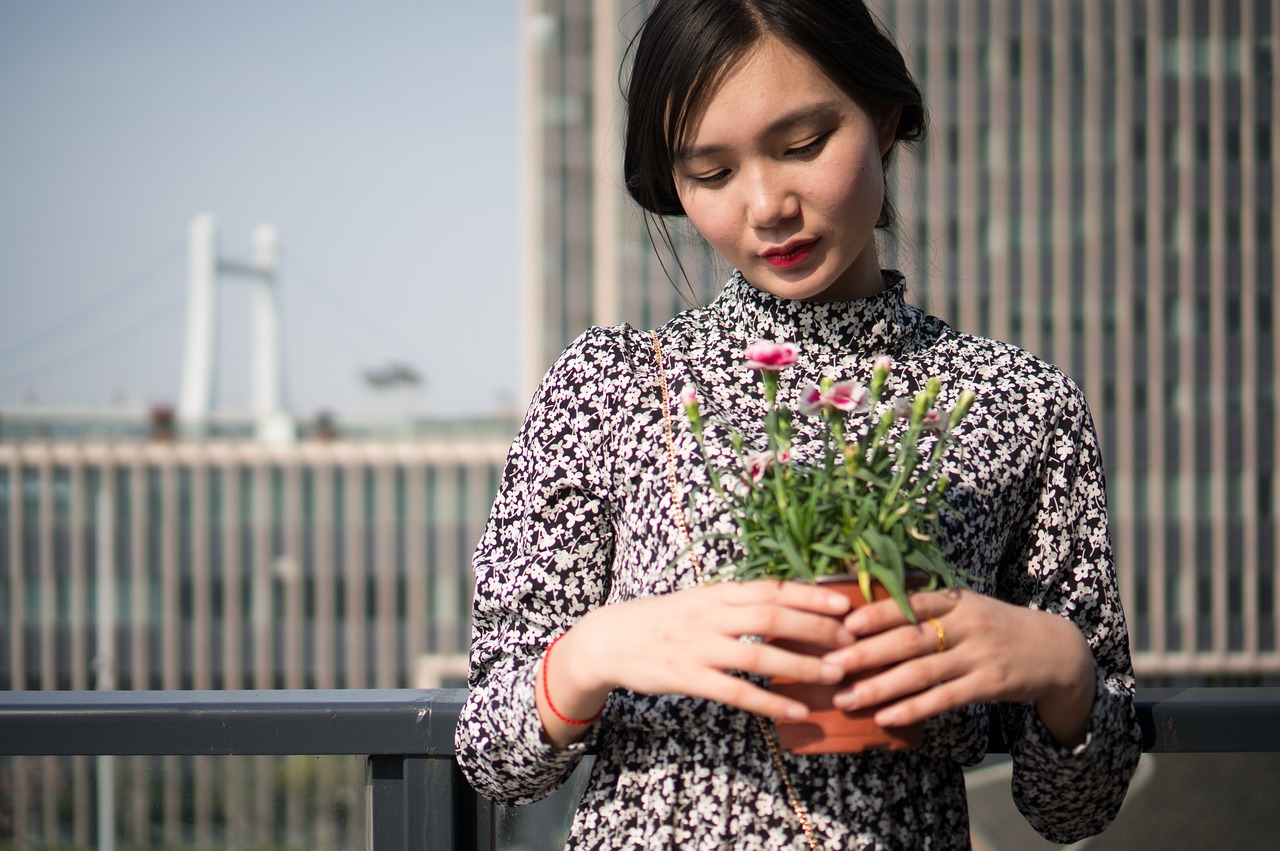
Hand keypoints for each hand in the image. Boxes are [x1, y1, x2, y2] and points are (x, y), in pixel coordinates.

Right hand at [537, 581, 854, 746]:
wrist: (609, 639)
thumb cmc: (662, 620)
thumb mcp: (700, 601)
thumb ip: (737, 602)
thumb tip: (786, 602)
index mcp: (718, 593)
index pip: (772, 588)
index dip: (811, 594)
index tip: (845, 603)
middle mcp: (711, 615)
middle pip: (773, 616)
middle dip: (816, 630)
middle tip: (852, 644)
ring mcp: (699, 647)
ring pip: (760, 655)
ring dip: (801, 666)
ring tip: (835, 676)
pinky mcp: (688, 677)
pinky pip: (737, 692)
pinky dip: (769, 702)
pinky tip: (796, 711)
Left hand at [821, 589, 1096, 746]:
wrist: (1057, 650)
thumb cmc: (995, 627)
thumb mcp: (967, 607)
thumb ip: (927, 607)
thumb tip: (867, 608)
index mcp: (956, 600)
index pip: (911, 604)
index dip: (877, 613)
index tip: (844, 624)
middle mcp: (967, 624)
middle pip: (908, 640)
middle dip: (864, 655)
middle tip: (828, 667)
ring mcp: (979, 655)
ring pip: (922, 673)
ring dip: (880, 687)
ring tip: (846, 698)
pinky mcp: (990, 685)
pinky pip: (945, 699)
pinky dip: (914, 709)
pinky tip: (886, 717)